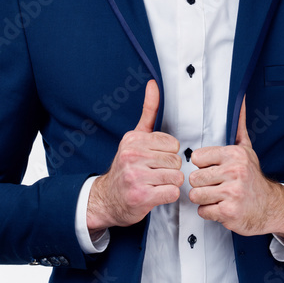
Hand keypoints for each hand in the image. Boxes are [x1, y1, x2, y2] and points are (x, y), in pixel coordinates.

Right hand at [87, 80, 182, 232]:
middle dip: (170, 169)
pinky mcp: (141, 196)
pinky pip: (172, 192)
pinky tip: (155, 194)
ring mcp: (135, 176)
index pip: (173, 143)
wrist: (107, 199)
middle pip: (176, 160)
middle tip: (155, 174)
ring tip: (155, 184)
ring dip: (169, 183)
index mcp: (133, 140)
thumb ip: (148, 111)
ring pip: (176, 176)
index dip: (168, 153)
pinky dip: (168, 196)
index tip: (155, 159)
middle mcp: (132, 156)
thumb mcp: (135, 137)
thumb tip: (154, 84)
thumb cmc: (126, 168)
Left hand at [188, 97, 283, 240]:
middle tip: (215, 185)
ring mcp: (232, 193)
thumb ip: (237, 126)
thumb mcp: (246, 149)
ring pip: (196, 195)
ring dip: (203, 199)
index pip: (196, 157)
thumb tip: (240, 99)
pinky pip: (203, 211)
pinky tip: (221, 207)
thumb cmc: (252, 177)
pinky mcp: (229, 212)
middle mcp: (234, 172)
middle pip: (194, 177)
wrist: (271, 206)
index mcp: (234, 154)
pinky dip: (209, 212)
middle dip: (201, 184)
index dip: (201, 165)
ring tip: (217, 196)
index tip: (212, 169)